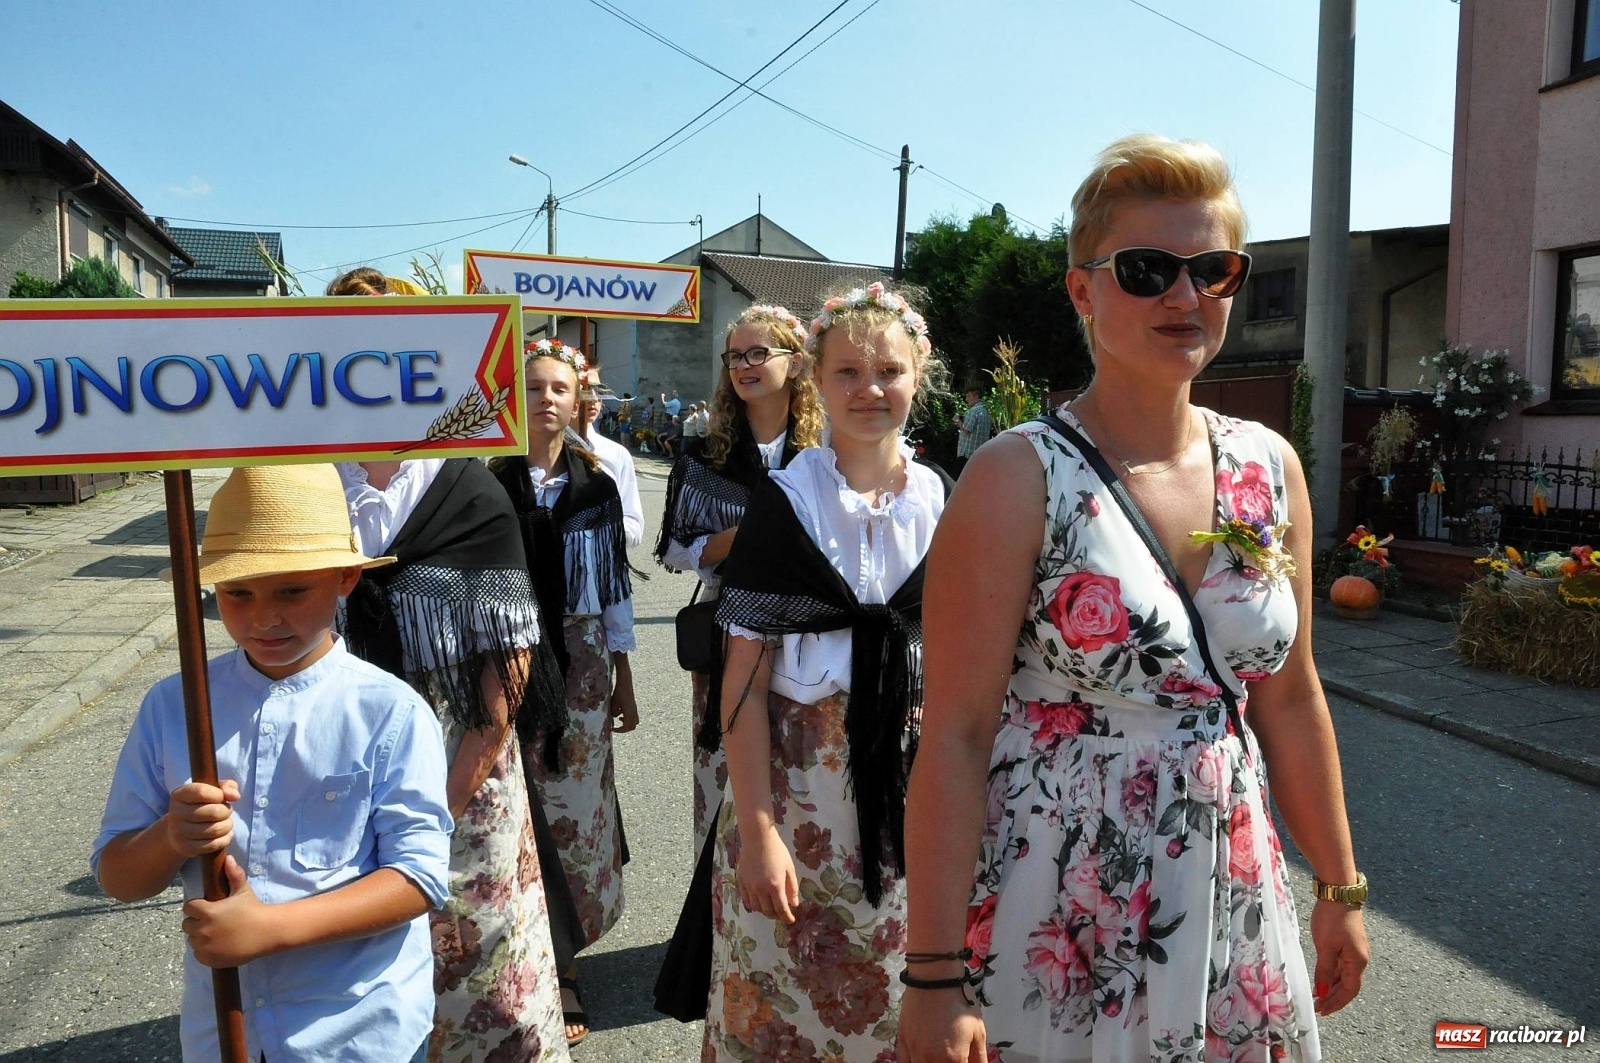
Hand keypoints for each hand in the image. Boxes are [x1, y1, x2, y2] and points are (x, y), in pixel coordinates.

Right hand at [165, 780, 239, 858]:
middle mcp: (176, 813)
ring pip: (216, 829)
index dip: (219, 795)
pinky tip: (223, 834)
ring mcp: (179, 833)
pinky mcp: (186, 848)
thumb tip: (235, 796)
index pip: (202, 792)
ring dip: (227, 825)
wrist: (180, 830)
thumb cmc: (201, 805)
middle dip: (226, 811)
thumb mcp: (212, 790)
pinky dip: (225, 838)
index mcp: (180, 795)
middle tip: (225, 812)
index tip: (221, 797)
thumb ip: (226, 787)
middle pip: (214, 812)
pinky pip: (214, 845)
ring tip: (225, 822)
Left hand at [182, 855, 280, 966]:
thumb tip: (228, 858)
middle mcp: (203, 929)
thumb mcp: (243, 891)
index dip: (197, 907)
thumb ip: (233, 874)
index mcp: (207, 911)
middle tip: (211, 921)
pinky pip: (197, 954)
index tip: (206, 908)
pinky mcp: (208, 959)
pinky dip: (204, 950)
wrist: (266, 933)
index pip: (188, 908)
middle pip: (187, 924)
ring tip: (215, 933)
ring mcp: (205, 946)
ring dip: (199, 936)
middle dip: (196, 922)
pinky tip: (217, 945)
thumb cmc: (253, 909)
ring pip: (191, 939)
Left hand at [610, 682, 638, 733]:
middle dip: (624, 729)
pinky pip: (634, 716)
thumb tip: (614, 717)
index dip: (619, 730)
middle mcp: (634, 712)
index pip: (626, 727)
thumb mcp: (613, 704)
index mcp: (629, 713)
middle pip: (632, 726)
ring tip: (620, 719)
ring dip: (627, 723)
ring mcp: (635, 709)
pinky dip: (628, 718)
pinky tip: (621, 712)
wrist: (625, 683)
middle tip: (616, 727)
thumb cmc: (619, 693)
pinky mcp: (634, 706)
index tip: (612, 729)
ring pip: (634, 721)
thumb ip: (613, 713)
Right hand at [737, 824, 797, 923]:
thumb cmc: (777, 851)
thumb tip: (794, 904)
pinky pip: (746, 900)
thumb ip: (792, 888)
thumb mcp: (789, 868)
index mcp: (775, 886)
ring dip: (764, 910)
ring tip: (770, 906)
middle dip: (776, 915)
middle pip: (768, 911)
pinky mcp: (741, 882)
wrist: (757, 838)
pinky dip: (753, 905)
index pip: (781, 909)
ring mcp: (749, 886)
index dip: (787, 917)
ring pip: (756, 908)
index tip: (791, 920)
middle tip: (781, 912)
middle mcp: (760, 889)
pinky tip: (758, 902)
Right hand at [897, 984, 985, 1062]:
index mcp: (952, 1059)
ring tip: (939, 1057)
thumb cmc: (960, 1003)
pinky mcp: (902, 1041)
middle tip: (951, 1058)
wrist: (935, 979)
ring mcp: (914, 1051)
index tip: (963, 1060)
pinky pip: (904, 1062)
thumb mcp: (978, 1031)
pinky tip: (921, 1058)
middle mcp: (930, 1060)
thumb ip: (979, 1058)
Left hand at [1310, 899, 1368, 1014]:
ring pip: (1343, 975)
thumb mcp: (1325, 947)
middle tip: (1317, 1006)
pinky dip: (1331, 974)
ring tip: (1317, 995)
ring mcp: (1354, 950)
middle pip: (1347, 985)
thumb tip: (1322, 992)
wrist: (1338, 893)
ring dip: (1331, 986)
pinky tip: (1321, 977)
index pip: (1349, 991)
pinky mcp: (1347, 943)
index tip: (1322, 1011)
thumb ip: (1324, 971)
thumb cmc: (1332, 919)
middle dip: (1333, 997)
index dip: (1336, 1003)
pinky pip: (1341, 965)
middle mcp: (1359, 959)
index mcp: (1357, 962)